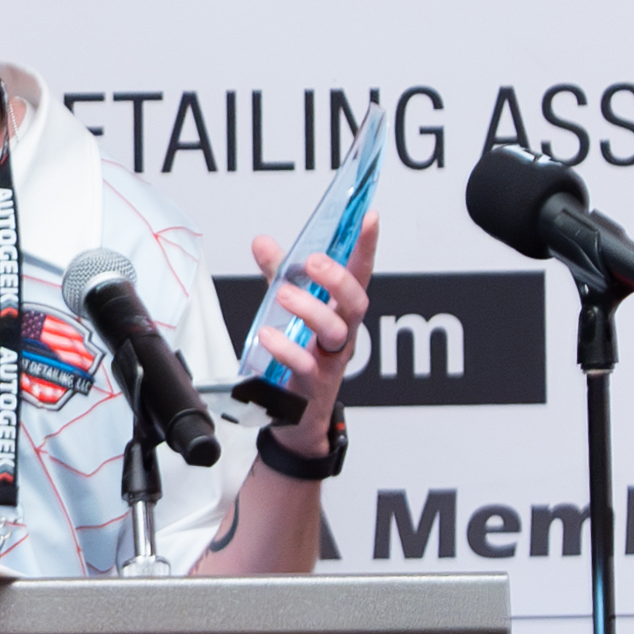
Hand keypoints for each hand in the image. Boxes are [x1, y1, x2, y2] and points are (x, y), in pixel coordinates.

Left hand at [248, 213, 378, 449]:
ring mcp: (331, 360)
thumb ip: (279, 275)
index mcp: (341, 311)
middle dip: (338, 279)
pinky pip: (307, 366)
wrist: (296, 415)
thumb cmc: (300, 357)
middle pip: (356, 302)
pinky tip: (271, 337)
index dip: (367, 246)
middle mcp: (343, 334)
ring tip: (284, 295)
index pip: (359, 273)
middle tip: (313, 263)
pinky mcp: (313, 385)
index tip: (370, 217)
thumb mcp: (288, 310)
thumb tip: (264, 242)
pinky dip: (288, 350)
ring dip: (312, 309)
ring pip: (336, 332)